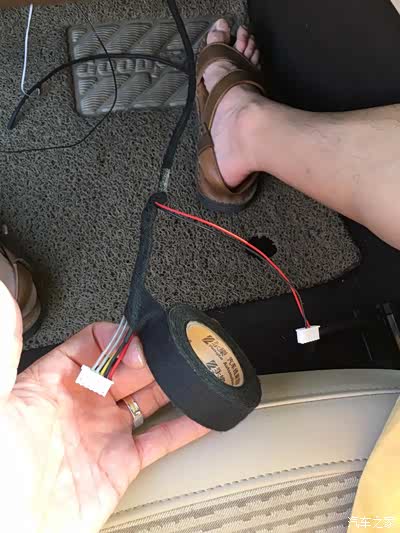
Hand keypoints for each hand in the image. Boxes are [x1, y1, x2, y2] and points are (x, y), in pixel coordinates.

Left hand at [0, 282, 208, 532]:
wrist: (10, 532)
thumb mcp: (0, 401)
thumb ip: (5, 349)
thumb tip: (3, 297)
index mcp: (54, 382)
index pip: (94, 343)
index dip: (120, 337)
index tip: (138, 342)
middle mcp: (83, 404)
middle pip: (128, 367)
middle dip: (154, 356)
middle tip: (178, 351)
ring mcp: (104, 432)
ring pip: (148, 397)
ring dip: (173, 384)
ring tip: (198, 370)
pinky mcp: (121, 464)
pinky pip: (160, 439)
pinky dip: (185, 427)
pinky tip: (204, 413)